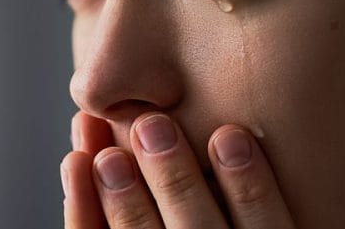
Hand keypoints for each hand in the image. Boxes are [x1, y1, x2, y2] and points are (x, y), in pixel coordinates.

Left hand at [60, 112, 295, 228]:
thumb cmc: (231, 216)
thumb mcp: (267, 212)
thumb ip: (264, 193)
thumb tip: (253, 126)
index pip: (265, 228)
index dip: (249, 187)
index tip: (230, 135)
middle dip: (173, 181)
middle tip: (152, 126)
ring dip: (124, 200)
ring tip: (108, 153)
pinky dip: (81, 210)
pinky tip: (77, 163)